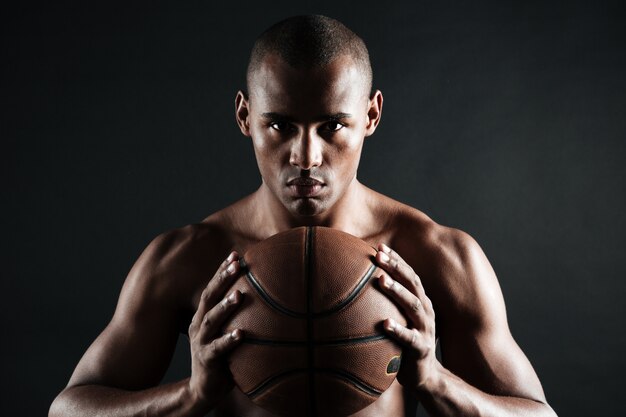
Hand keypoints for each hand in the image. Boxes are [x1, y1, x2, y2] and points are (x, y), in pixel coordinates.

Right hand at [187, 251, 243, 409]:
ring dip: (225, 306)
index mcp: (204, 315)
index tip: (235, 254)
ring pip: (211, 320)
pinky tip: (241, 334)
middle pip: (209, 296)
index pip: (212, 288)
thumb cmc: (223, 355)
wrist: (204, 388)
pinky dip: (229, 340)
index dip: (222, 271)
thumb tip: (267, 297)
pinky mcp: (207, 360)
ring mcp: (201, 342)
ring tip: (238, 295)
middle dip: (222, 278)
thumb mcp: (228, 330)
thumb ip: (240, 315)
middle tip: (236, 263)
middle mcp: (199, 325)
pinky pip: (218, 349)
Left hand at [376, 243, 438, 390]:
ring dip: (397, 291)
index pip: (409, 274)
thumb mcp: (399, 317)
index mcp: (420, 300)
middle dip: (396, 267)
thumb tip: (359, 284)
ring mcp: (425, 329)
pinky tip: (384, 323)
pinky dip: (398, 329)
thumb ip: (387, 302)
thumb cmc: (404, 342)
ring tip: (382, 280)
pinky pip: (409, 338)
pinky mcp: (421, 348)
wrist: (424, 375)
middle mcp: (425, 310)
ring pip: (413, 305)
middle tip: (379, 255)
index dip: (396, 260)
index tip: (379, 246)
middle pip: (412, 283)